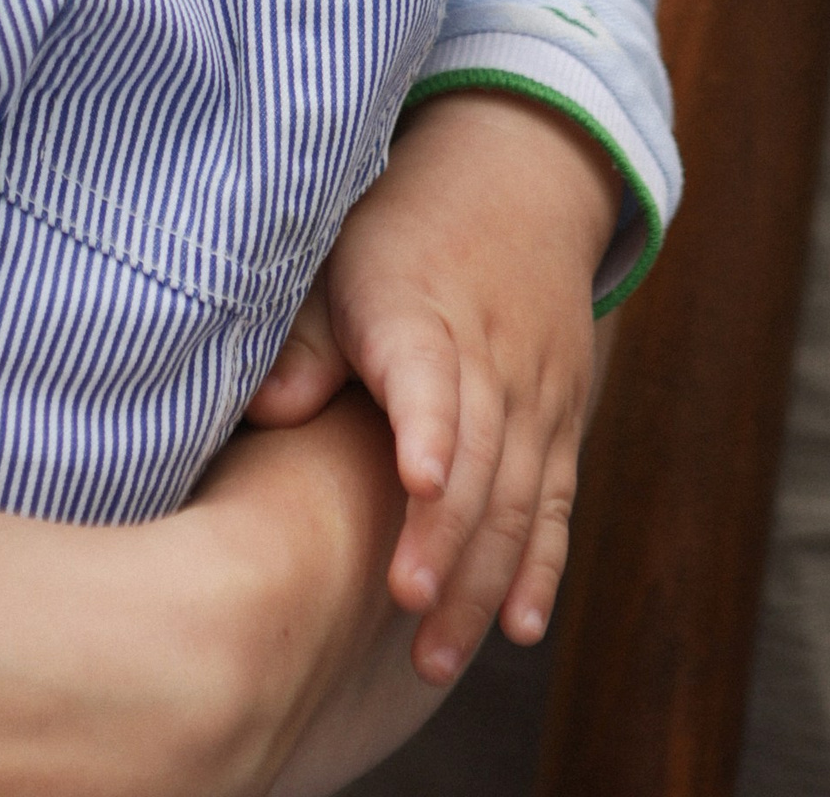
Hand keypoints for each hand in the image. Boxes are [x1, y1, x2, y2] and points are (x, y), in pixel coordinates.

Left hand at [244, 92, 618, 686]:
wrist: (514, 177)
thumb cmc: (399, 227)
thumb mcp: (340, 256)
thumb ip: (308, 340)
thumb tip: (269, 408)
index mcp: (422, 310)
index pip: (430, 375)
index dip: (428, 428)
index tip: (417, 482)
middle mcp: (490, 357)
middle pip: (478, 460)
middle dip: (446, 540)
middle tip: (407, 607)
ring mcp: (535, 393)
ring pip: (517, 498)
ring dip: (483, 579)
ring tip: (437, 653)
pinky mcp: (561, 420)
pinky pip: (555, 502)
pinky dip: (540, 565)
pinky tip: (518, 626)